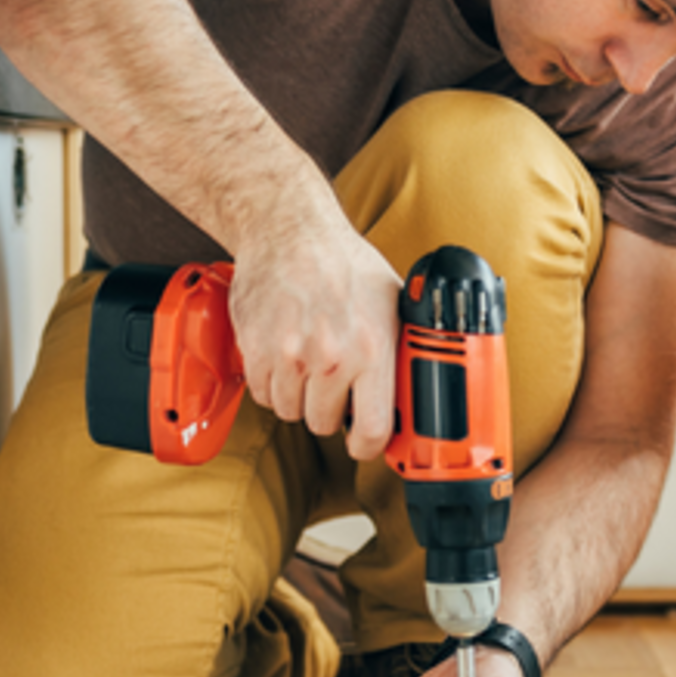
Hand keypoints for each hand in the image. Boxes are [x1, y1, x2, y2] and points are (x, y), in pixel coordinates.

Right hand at [226, 208, 400, 459]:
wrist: (289, 230)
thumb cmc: (343, 262)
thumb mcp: (393, 300)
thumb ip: (403, 346)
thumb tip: (418, 384)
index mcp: (371, 349)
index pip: (371, 430)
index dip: (368, 446)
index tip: (365, 443)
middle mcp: (330, 357)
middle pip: (325, 424)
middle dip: (331, 410)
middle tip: (335, 384)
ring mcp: (289, 356)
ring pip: (291, 412)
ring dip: (300, 397)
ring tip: (309, 364)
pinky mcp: (256, 350)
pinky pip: (263, 395)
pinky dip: (272, 384)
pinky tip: (285, 357)